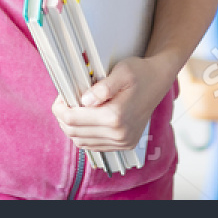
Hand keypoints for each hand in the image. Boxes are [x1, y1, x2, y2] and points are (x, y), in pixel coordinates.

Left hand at [50, 56, 171, 151]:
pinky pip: (94, 146)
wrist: (158, 81)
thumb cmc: (139, 73)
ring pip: (82, 142)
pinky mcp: (125, 144)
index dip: (59, 109)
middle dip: (63, 118)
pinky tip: (84, 120)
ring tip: (72, 110)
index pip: (73, 120)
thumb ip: (102, 88)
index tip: (59, 97)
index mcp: (115, 117)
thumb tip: (84, 100)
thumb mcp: (121, 72)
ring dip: (72, 128)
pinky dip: (84, 135)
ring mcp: (123, 142)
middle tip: (62, 103)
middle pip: (74, 133)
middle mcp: (119, 134)